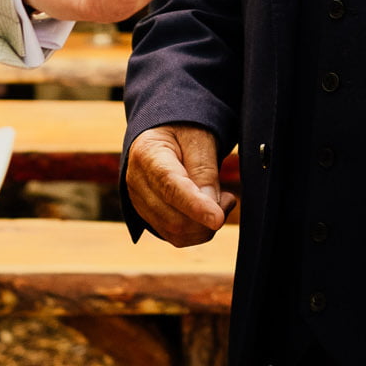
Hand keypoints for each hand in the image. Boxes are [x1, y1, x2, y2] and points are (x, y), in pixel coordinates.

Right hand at [125, 124, 235, 245]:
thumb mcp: (199, 137)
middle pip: (172, 218)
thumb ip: (204, 169)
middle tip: (229, 199)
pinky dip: (196, 231)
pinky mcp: (148, 216)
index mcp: (147, 155)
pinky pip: (174, 236)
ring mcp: (139, 202)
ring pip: (174, 232)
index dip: (195, 206)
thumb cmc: (182, 130)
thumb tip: (212, 206)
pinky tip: (207, 211)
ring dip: (204, 227)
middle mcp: (137, 183)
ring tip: (220, 201)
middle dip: (207, 218)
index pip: (170, 187)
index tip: (218, 218)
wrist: (163, 132)